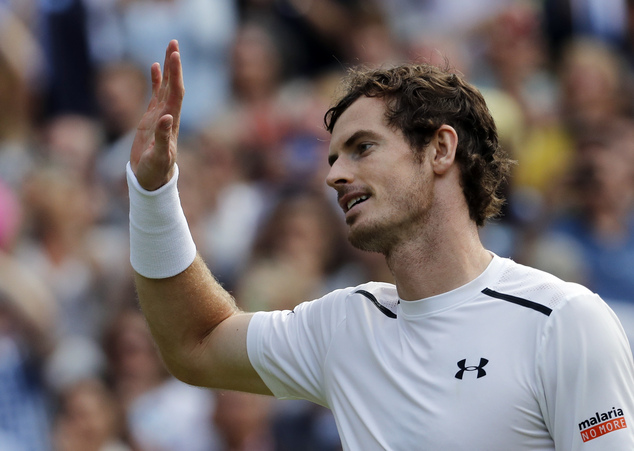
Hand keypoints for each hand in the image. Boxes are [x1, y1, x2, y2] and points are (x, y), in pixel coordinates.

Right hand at [130, 40, 183, 190]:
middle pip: (174, 85)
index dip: (176, 74)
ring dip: (168, 68)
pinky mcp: (151, 118)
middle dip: (174, 64)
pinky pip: (155, 94)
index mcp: (171, 122)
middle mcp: (169, 115)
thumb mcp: (158, 156)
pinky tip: (156, 67)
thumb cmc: (156, 170)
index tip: (175, 55)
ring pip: (166, 87)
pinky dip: (157, 81)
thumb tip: (166, 117)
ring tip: (169, 48)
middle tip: (174, 42)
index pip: (176, 93)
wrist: (152, 179)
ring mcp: (160, 115)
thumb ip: (162, 137)